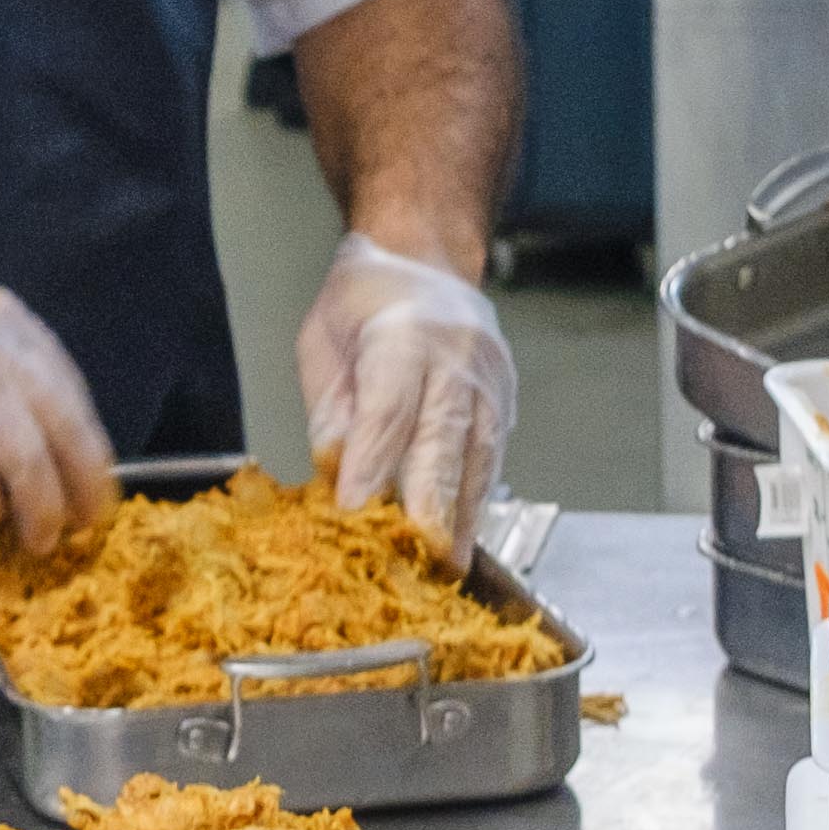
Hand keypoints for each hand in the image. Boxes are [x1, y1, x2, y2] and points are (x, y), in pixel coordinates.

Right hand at [0, 260, 118, 549]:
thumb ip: (2, 374)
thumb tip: (43, 439)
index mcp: (7, 322)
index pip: (70, 391)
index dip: (87, 446)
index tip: (94, 482)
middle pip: (65, 428)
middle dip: (82, 485)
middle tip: (85, 523)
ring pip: (31, 463)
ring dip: (41, 510)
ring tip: (39, 537)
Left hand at [299, 230, 513, 540]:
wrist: (425, 260)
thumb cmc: (363, 302)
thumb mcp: (322, 341)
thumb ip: (331, 409)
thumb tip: (337, 475)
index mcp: (404, 332)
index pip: (390, 408)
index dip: (374, 464)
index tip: (354, 513)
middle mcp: (458, 355)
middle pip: (446, 438)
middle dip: (431, 504)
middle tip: (415, 558)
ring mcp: (491, 378)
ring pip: (479, 455)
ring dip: (461, 516)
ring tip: (444, 569)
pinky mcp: (505, 400)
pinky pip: (492, 458)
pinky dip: (475, 502)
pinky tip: (460, 540)